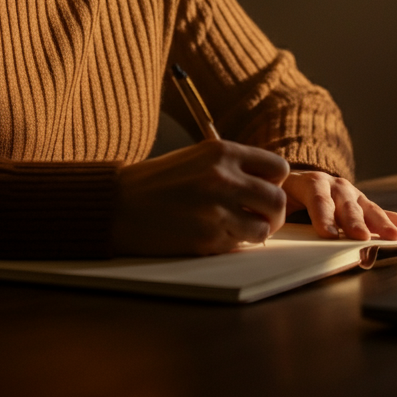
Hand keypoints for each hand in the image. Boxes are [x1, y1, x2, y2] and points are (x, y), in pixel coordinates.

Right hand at [112, 140, 289, 255]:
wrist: (118, 205)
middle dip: (273, 213)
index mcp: (222, 152)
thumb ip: (232, 166)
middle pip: (278, 200)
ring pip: (265, 228)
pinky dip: (234, 244)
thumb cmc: (157, 182)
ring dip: (256, 232)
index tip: (263, 191)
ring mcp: (217, 209)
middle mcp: (224, 177)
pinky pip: (240, 245)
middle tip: (260, 218)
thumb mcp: (197, 159)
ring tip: (237, 228)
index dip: (274, 183)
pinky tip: (214, 235)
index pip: (278, 168)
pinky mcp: (208, 237)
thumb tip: (267, 184)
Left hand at [283, 171, 396, 240]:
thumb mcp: (276, 200)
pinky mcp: (367, 205)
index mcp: (310, 182)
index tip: (327, 235)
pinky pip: (388, 214)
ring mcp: (354, 194)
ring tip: (395, 238)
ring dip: (382, 225)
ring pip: (370, 210)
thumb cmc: (285, 196)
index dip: (323, 217)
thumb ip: (276, 213)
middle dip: (355, 222)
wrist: (298, 179)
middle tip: (361, 237)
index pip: (317, 199)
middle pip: (346, 205)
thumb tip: (268, 228)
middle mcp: (336, 185)